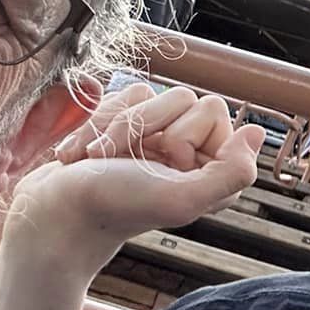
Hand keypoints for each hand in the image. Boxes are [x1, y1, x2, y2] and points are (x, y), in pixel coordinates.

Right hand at [3, 83, 265, 272]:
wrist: (52, 215)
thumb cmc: (115, 208)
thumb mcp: (182, 197)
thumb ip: (230, 173)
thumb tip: (257, 132)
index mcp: (212, 170)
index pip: (212, 109)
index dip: (183, 133)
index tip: (165, 166)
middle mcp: (187, 153)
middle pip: (178, 95)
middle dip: (143, 125)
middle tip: (124, 163)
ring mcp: (153, 140)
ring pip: (145, 93)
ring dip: (113, 126)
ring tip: (96, 160)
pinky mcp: (122, 130)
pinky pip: (117, 97)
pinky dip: (94, 125)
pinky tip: (80, 156)